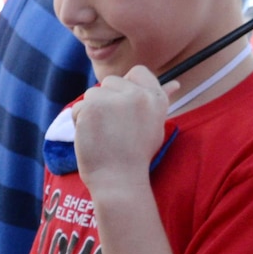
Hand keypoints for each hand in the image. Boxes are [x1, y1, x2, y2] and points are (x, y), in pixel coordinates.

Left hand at [73, 66, 171, 197]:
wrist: (119, 181)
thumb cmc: (136, 157)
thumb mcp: (155, 126)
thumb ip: (159, 101)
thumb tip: (174, 83)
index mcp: (155, 98)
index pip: (138, 72)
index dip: (126, 88)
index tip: (123, 108)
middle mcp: (137, 95)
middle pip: (110, 82)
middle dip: (106, 101)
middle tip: (113, 128)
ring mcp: (113, 100)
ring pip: (92, 94)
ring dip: (91, 112)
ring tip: (102, 135)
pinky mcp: (92, 108)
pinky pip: (78, 107)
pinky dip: (79, 122)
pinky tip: (91, 138)